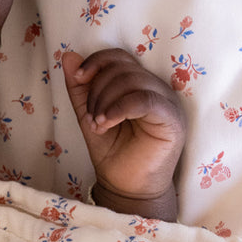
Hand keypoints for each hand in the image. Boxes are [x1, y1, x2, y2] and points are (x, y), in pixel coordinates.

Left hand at [61, 48, 184, 220]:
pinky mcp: (171, 119)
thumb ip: (79, 87)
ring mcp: (166, 102)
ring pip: (131, 81)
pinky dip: (118, 109)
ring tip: (97, 125)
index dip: (96, 62)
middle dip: (96, 91)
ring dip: (104, 102)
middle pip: (121, 68)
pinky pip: (144, 99)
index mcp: (138, 83)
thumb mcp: (88, 113)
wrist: (126, 185)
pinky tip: (105, 123)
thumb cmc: (112, 150)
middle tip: (90, 118)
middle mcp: (155, 88)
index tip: (78, 78)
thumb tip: (69, 55)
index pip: (118, 57)